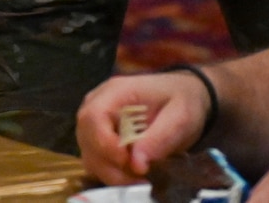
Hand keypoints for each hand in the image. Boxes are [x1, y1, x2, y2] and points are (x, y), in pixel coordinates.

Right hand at [78, 71, 212, 183]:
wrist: (182, 98)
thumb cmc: (181, 101)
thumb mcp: (180, 116)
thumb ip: (159, 137)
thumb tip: (137, 163)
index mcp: (115, 92)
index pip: (93, 117)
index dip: (104, 143)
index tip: (128, 162)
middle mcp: (99, 105)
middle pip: (86, 139)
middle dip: (110, 165)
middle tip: (140, 176)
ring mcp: (97, 123)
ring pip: (89, 154)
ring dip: (112, 173)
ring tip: (140, 178)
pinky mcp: (101, 139)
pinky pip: (97, 161)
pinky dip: (113, 173)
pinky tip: (134, 175)